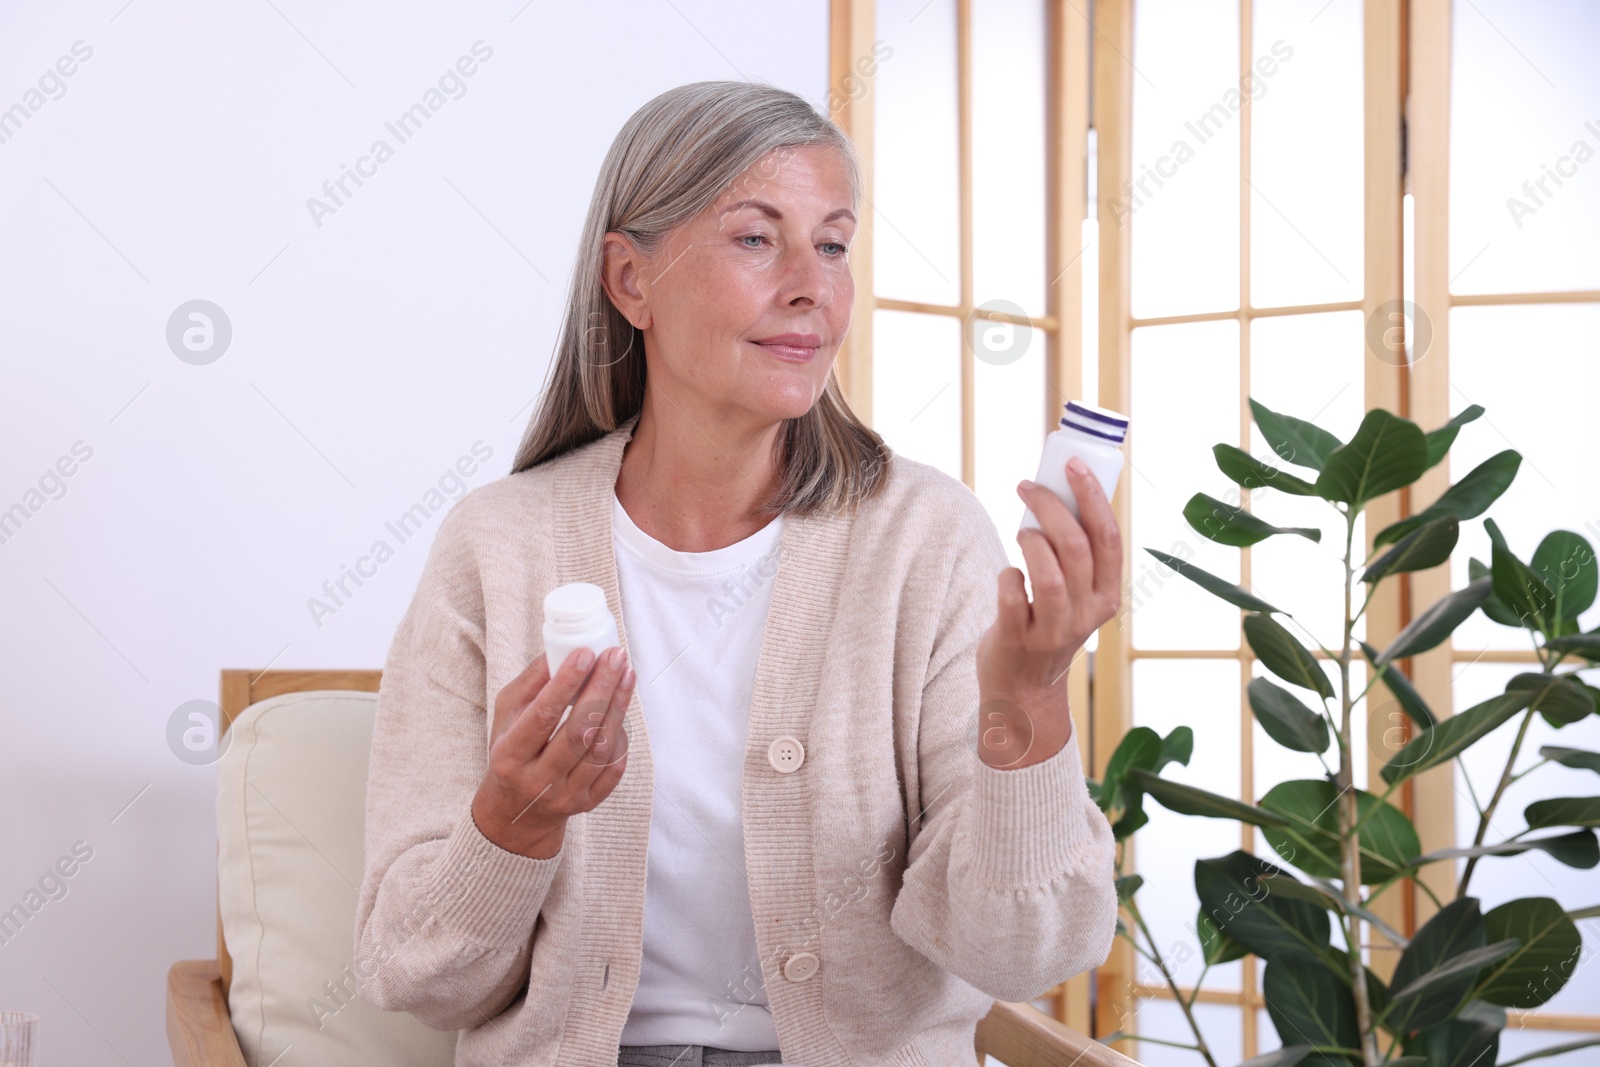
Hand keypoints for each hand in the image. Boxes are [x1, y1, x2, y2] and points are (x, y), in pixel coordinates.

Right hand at [471, 646, 634, 857]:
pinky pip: (614, 767)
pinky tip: (621, 711)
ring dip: (618, 707)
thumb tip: (560, 650)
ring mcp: (565, 796)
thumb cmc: (511, 751)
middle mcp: (537, 781)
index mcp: (509, 755)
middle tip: (616, 657)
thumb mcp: (506, 716)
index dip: (566, 684)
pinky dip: (621, 737)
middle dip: (602, 689)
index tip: (586, 653)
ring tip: (626, 675)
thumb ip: (531, 682)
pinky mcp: (587, 804)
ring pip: (600, 749)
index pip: (542, 716)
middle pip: (578, 732)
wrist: (516, 812)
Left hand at [975, 455, 1122, 768]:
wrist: (1022, 691)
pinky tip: (1008, 576)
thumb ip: (1073, 554)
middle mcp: (1086, 614)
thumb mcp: (1074, 595)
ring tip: (1020, 531)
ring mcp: (1053, 630)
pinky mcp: (1018, 640)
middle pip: (1076, 548)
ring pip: (1049, 574)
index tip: (1073, 464)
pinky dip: (1006, 576)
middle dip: (1050, 506)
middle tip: (1027, 486)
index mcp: (1107, 596)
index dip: (1093, 496)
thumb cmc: (1045, 625)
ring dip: (1030, 541)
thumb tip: (1055, 491)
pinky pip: (1010, 596)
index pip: (1109, 537)